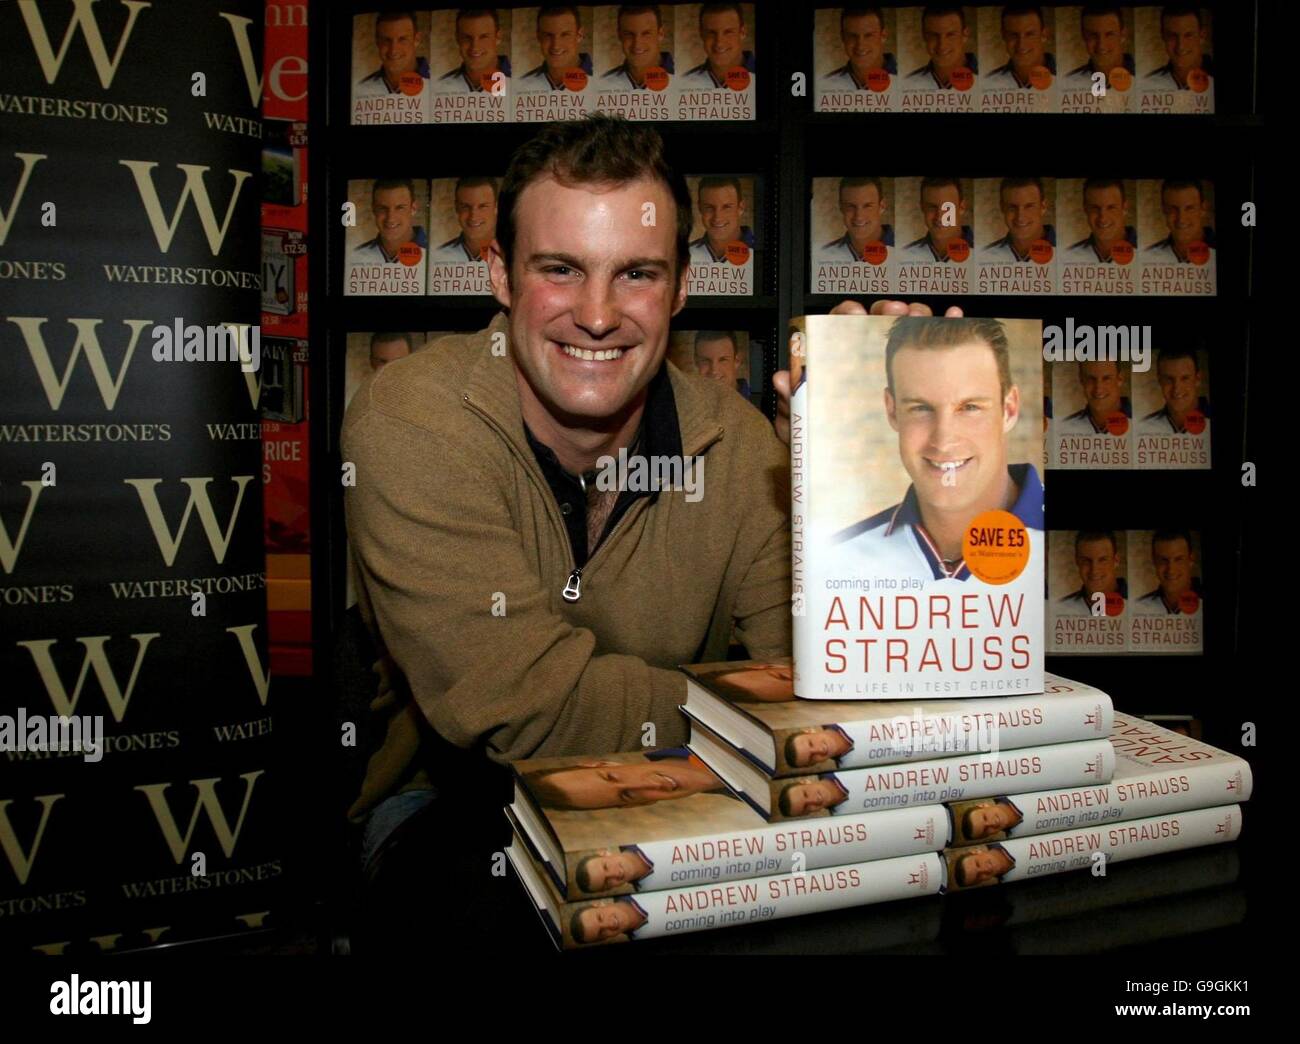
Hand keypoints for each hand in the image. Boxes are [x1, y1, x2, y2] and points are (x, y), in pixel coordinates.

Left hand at [773, 300, 963, 444]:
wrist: (842, 474)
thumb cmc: (817, 445)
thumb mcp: (798, 428)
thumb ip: (789, 404)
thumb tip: (781, 379)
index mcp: (830, 363)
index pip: (836, 327)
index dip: (845, 313)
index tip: (853, 311)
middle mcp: (859, 358)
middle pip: (873, 322)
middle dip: (886, 310)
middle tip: (896, 311)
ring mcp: (884, 364)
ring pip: (902, 330)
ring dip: (916, 317)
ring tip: (924, 316)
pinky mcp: (912, 375)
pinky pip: (927, 350)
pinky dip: (944, 331)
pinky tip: (954, 320)